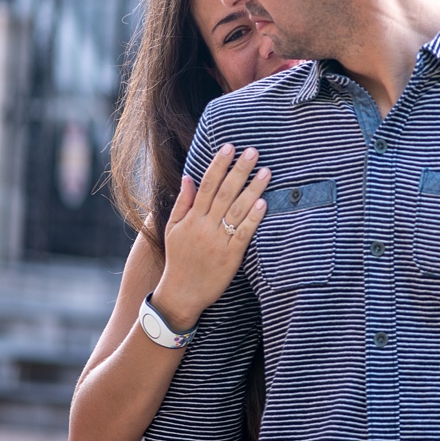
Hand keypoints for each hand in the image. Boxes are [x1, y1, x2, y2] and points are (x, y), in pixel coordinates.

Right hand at [151, 143, 269, 329]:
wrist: (181, 293)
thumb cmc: (179, 259)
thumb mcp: (172, 229)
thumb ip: (183, 203)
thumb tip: (189, 177)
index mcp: (192, 218)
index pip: (207, 185)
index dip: (218, 165)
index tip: (229, 147)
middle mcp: (205, 226)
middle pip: (225, 193)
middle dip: (239, 170)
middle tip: (253, 151)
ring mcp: (219, 241)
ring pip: (237, 210)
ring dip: (253, 189)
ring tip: (266, 171)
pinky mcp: (231, 256)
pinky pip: (243, 233)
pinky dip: (253, 218)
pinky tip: (263, 203)